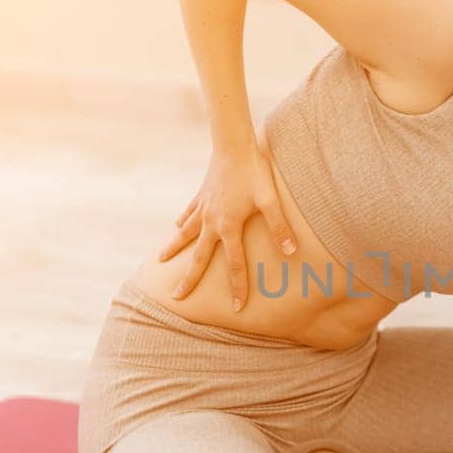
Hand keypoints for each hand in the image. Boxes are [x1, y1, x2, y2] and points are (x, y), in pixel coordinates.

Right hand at [159, 136, 296, 307]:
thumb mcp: (271, 200)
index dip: (237, 287)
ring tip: (160, 261)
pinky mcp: (201, 195)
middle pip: (199, 257)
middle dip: (189, 279)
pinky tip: (176, 226)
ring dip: (174, 249)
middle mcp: (211, 222)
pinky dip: (182, 222)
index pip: (235, 265)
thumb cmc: (254, 172)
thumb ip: (280, 227)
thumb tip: (292, 252)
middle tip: (177, 297)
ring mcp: (203, 208)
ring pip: (185, 234)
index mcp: (229, 227)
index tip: (236, 307)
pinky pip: (189, 213)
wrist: (233, 144)